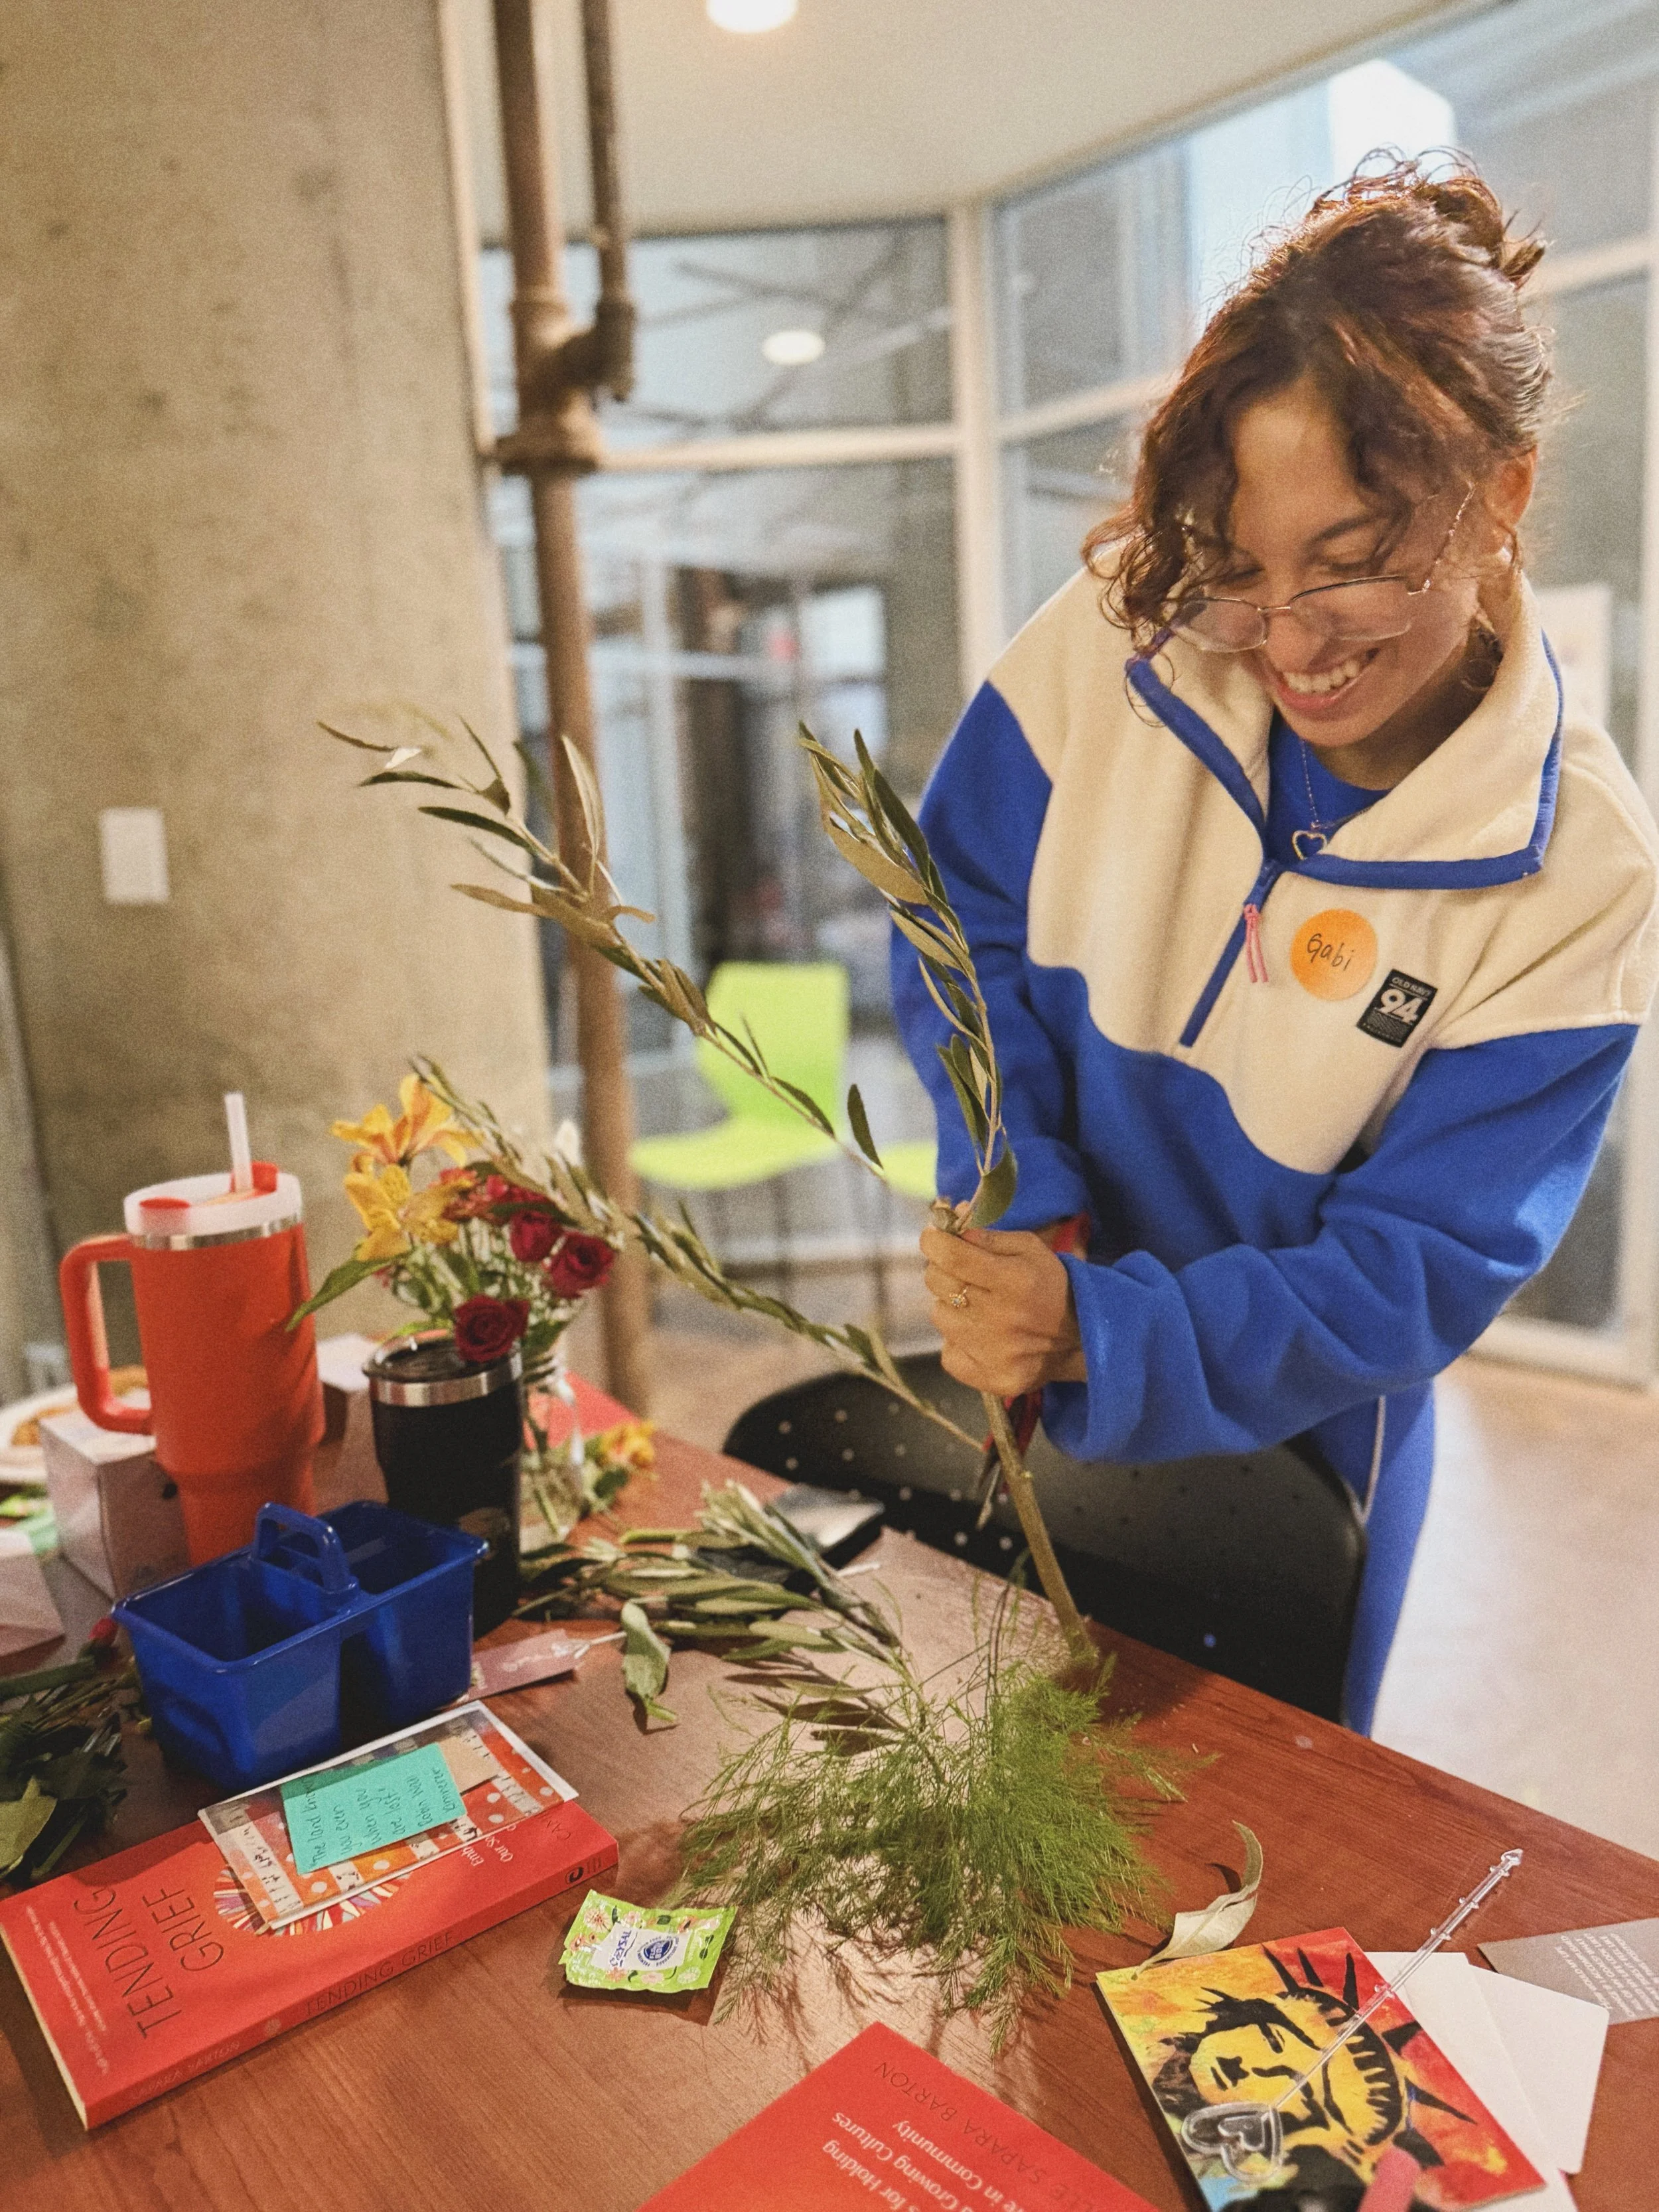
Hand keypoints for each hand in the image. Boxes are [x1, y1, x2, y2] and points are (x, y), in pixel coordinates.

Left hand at [920, 1221, 1086, 1396]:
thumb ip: (987, 1236)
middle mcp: (1001, 1319)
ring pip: (939, 1315)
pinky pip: (947, 1353)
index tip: (934, 1237)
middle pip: (938, 1283)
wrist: (1080, 1338)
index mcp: (1014, 1281)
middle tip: (962, 1271)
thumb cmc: (1049, 1285)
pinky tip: (981, 1335)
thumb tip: (950, 1222)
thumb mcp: (1029, 1249)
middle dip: (943, 1269)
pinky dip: (958, 1341)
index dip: (934, 1242)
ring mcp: (993, 1354)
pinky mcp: (989, 1378)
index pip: (951, 1256)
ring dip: (952, 1306)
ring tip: (979, 1307)